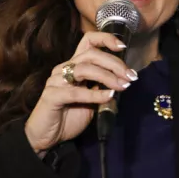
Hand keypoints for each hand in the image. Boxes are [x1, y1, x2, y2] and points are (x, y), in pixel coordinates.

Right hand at [24, 32, 136, 152]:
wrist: (48, 137)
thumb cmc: (70, 116)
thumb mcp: (92, 100)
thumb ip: (103, 87)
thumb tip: (123, 80)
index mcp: (74, 65)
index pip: (88, 41)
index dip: (105, 39)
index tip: (123, 47)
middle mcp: (64, 68)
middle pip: (91, 54)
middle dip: (114, 63)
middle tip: (130, 76)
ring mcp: (56, 81)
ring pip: (84, 69)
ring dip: (107, 76)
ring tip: (122, 86)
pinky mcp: (52, 96)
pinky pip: (75, 92)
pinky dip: (95, 94)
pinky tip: (108, 97)